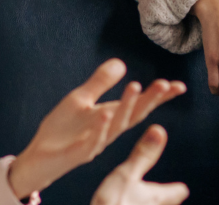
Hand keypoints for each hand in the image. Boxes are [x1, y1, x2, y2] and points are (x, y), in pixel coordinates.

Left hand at [9, 59, 185, 194]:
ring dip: (127, 106)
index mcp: (111, 117)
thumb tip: (121, 63)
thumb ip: (100, 82)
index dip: (159, 97)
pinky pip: (91, 140)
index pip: (139, 105)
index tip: (179, 86)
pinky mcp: (78, 152)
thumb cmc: (62, 130)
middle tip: (165, 84)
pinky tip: (105, 113)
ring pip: (116, 125)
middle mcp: (108, 130)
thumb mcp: (81, 99)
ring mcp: (95, 142)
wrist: (39, 156)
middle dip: (150, 99)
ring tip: (136, 86)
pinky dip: (99, 128)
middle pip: (134, 114)